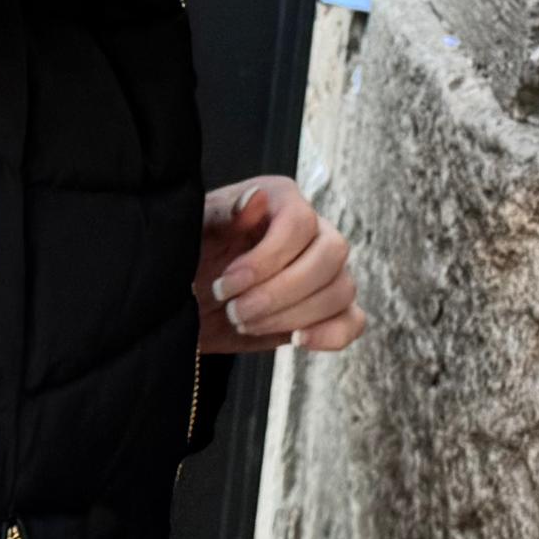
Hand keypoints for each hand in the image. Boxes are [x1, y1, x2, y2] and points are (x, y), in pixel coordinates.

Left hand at [198, 178, 364, 353]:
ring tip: (246, 324)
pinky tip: (296, 340)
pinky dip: (332, 334)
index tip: (227, 284)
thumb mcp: (194, 232)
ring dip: (294, 315)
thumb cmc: (190, 254)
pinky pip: (353, 320)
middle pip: (330, 255)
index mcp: (282, 200)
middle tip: (234, 311)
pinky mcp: (326, 310)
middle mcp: (313, 230)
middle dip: (281, 292)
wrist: (185, 296)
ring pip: (341, 289)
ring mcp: (326, 271)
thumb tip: (256, 199)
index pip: (301, 223)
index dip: (267, 259)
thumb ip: (223, 214)